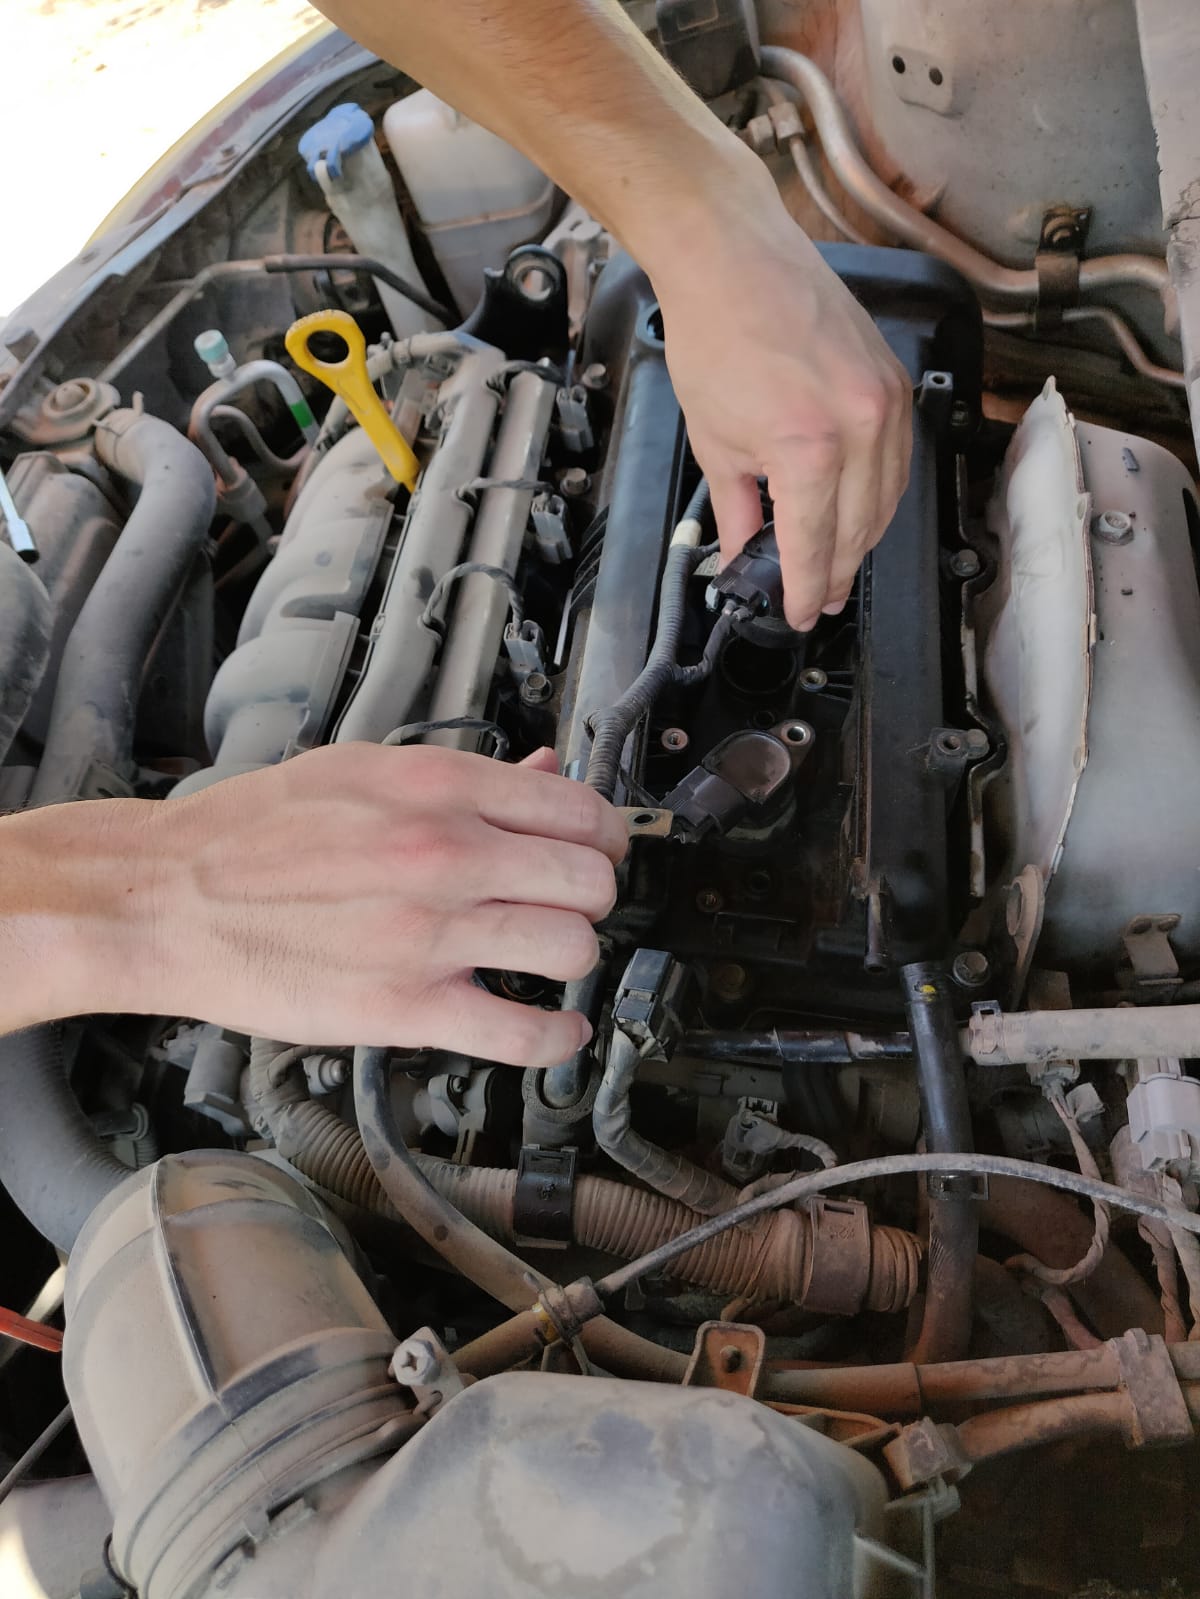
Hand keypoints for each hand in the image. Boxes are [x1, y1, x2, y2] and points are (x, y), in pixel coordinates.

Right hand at [9, 745, 626, 1065]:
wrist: (168, 899)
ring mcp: (430, 933)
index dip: (600, 836)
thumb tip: (544, 773)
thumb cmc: (252, 835)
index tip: (594, 851)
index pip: (578, 809)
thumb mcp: (362, 772)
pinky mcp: (407, 1008)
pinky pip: (524, 1034)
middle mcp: (444, 853)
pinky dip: (557, 1038)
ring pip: (572, 949)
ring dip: (572, 959)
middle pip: (590, 880)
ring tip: (549, 961)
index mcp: (436, 786)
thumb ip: (463, 778)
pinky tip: (552, 1029)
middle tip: (569, 905)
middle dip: (591, 896)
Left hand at [647, 157, 911, 628]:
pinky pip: (899, 458)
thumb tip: (745, 553)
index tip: (800, 615)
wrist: (733, 257)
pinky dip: (881, 491)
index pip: (815, 547)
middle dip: (836, 572)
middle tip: (818, 598)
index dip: (806, 592)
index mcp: (808, 451)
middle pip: (860, 531)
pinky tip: (861, 508)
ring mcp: (886, 402)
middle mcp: (860, 428)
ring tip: (839, 563)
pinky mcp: (895, 381)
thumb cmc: (715, 336)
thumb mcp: (714, 442)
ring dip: (864, 538)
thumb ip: (738, 509)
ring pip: (888, 500)